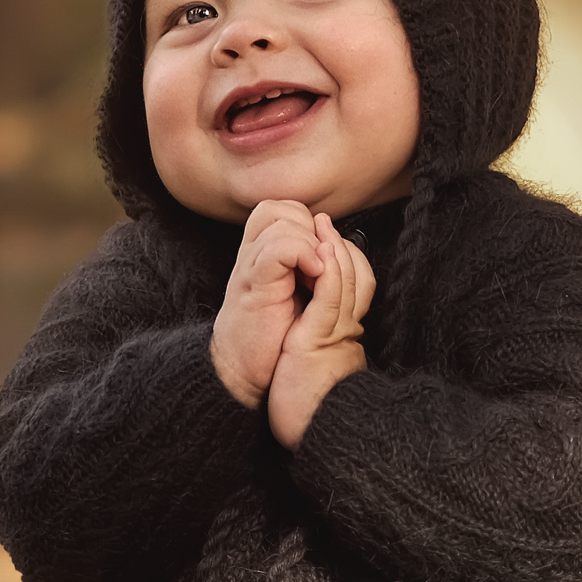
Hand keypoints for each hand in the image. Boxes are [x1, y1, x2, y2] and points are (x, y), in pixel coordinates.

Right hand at [210, 200, 327, 408]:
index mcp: (262, 255)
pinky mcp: (253, 284)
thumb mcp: (297, 295)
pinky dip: (302, 253)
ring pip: (284, 222)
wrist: (245, 372)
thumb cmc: (271, 338)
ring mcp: (251, 267)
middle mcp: (253, 255)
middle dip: (311, 231)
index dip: (310, 224)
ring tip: (317, 275)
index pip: (287, 209)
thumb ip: (309, 269)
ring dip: (311, 244)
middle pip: (284, 209)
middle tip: (320, 265)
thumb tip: (335, 247)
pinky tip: (314, 275)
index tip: (321, 259)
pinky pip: (279, 248)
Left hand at [266, 213, 373, 449]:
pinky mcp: (321, 338)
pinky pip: (331, 296)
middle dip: (341, 246)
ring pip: (349, 280)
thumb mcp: (311, 359)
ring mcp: (337, 333)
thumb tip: (308, 317)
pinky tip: (320, 252)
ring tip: (321, 226)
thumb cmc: (304, 400)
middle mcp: (347, 330)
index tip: (326, 240)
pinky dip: (328, 270)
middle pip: (358, 277)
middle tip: (322, 224)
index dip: (345, 260)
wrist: (306, 428)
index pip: (357, 286)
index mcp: (345, 334)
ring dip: (335, 249)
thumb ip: (314, 335)